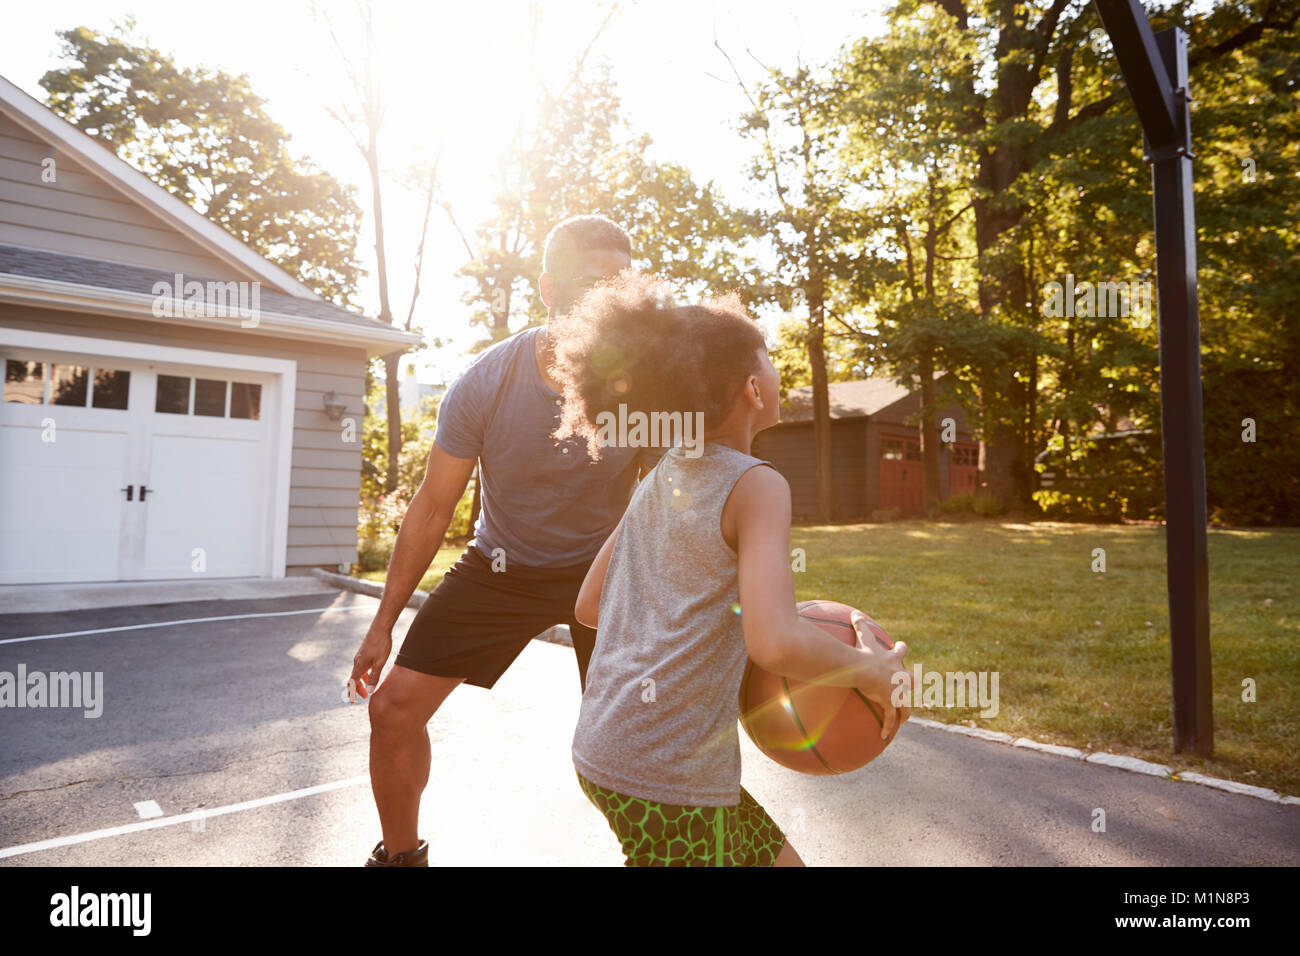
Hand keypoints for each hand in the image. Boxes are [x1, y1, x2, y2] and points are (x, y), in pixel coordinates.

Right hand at [348, 625, 391, 701]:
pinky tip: (371, 672)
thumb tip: (369, 692)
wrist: (380, 627)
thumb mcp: (380, 663)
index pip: (352, 683)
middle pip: (354, 678)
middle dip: (358, 688)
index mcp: (359, 665)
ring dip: (361, 681)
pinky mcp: (364, 652)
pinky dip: (364, 673)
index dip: (352, 693)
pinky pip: (361, 666)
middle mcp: (357, 661)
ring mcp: (360, 656)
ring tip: (368, 687)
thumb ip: (374, 677)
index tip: (351, 701)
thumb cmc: (381, 644)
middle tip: (364, 696)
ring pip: (358, 672)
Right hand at [851, 610, 911, 739]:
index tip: (900, 648)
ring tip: (906, 717)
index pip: (900, 652)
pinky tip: (885, 735)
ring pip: (905, 702)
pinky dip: (888, 725)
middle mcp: (898, 675)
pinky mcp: (890, 702)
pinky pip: (890, 716)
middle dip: (911, 681)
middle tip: (909, 683)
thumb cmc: (863, 653)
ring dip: (906, 709)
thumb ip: (859, 624)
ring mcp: (896, 690)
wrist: (865, 670)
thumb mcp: (862, 636)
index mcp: (892, 659)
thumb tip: (853, 611)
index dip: (900, 650)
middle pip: (910, 678)